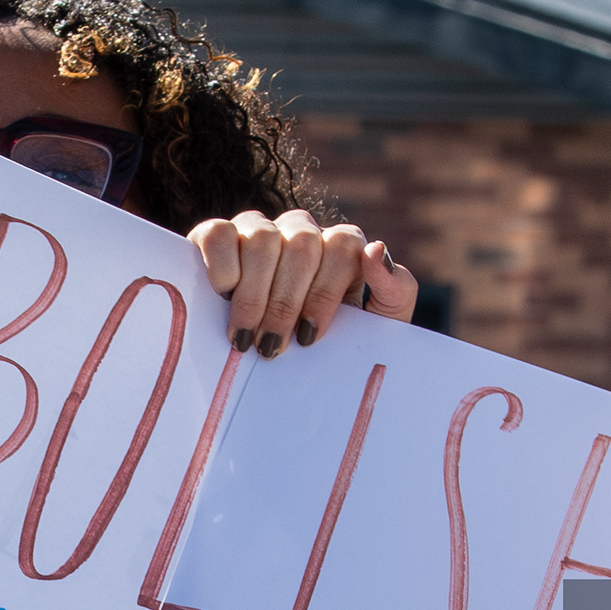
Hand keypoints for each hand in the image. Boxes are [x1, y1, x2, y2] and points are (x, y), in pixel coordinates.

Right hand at [188, 209, 416, 356]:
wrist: (278, 380)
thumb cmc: (328, 350)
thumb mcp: (374, 330)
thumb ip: (393, 293)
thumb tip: (376, 251)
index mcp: (340, 249)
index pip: (342, 245)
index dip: (325, 291)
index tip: (309, 336)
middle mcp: (300, 232)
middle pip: (301, 243)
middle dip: (286, 302)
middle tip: (272, 347)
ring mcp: (258, 230)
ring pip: (261, 238)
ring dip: (253, 294)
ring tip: (245, 338)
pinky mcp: (217, 236)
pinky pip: (219, 233)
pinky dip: (222, 264)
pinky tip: (224, 296)